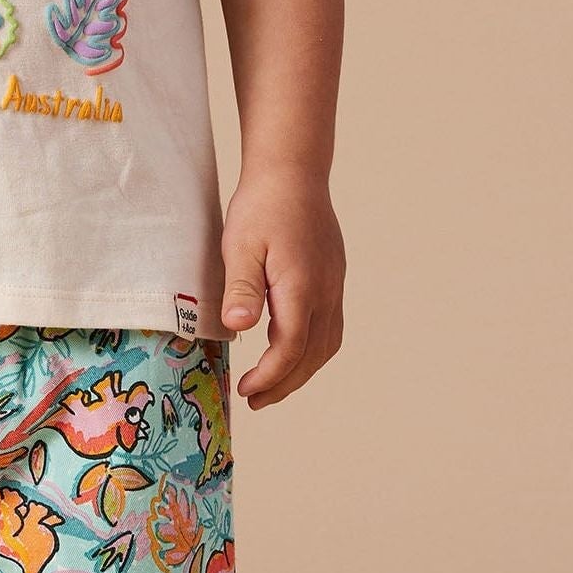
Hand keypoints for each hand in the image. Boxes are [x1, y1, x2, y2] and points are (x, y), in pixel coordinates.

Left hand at [218, 171, 346, 407]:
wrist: (294, 172)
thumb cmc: (262, 205)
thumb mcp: (240, 245)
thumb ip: (241, 287)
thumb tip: (239, 328)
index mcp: (302, 287)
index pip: (290, 348)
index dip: (270, 376)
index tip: (247, 391)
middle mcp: (325, 292)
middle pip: (312, 355)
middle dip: (285, 383)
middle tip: (255, 400)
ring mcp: (334, 286)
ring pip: (326, 344)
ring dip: (301, 370)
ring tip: (272, 384)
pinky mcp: (333, 279)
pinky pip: (329, 328)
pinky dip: (311, 351)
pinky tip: (290, 351)